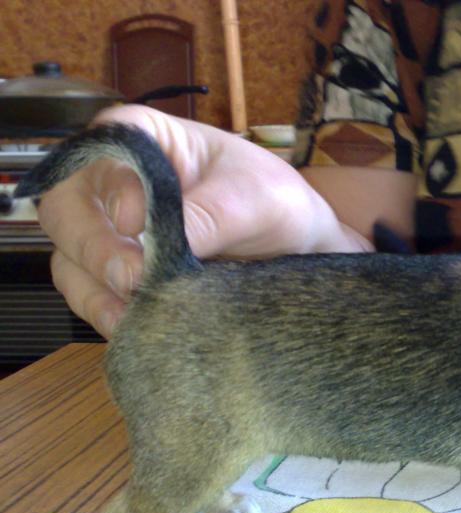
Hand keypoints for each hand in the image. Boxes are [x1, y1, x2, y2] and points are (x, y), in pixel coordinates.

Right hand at [39, 104, 372, 337]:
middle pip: (67, 205)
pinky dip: (103, 312)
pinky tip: (131, 326)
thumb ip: (211, 213)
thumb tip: (158, 239)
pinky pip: (88, 294)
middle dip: (92, 244)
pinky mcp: (116, 277)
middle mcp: (115, 182)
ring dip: (93, 286)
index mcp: (148, 140)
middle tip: (130, 276)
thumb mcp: (257, 199)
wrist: (295, 251)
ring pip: (69, 255)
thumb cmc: (274, 205)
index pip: (107, 145)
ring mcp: (111, 232)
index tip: (137, 221)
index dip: (111, 181)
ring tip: (132, 310)